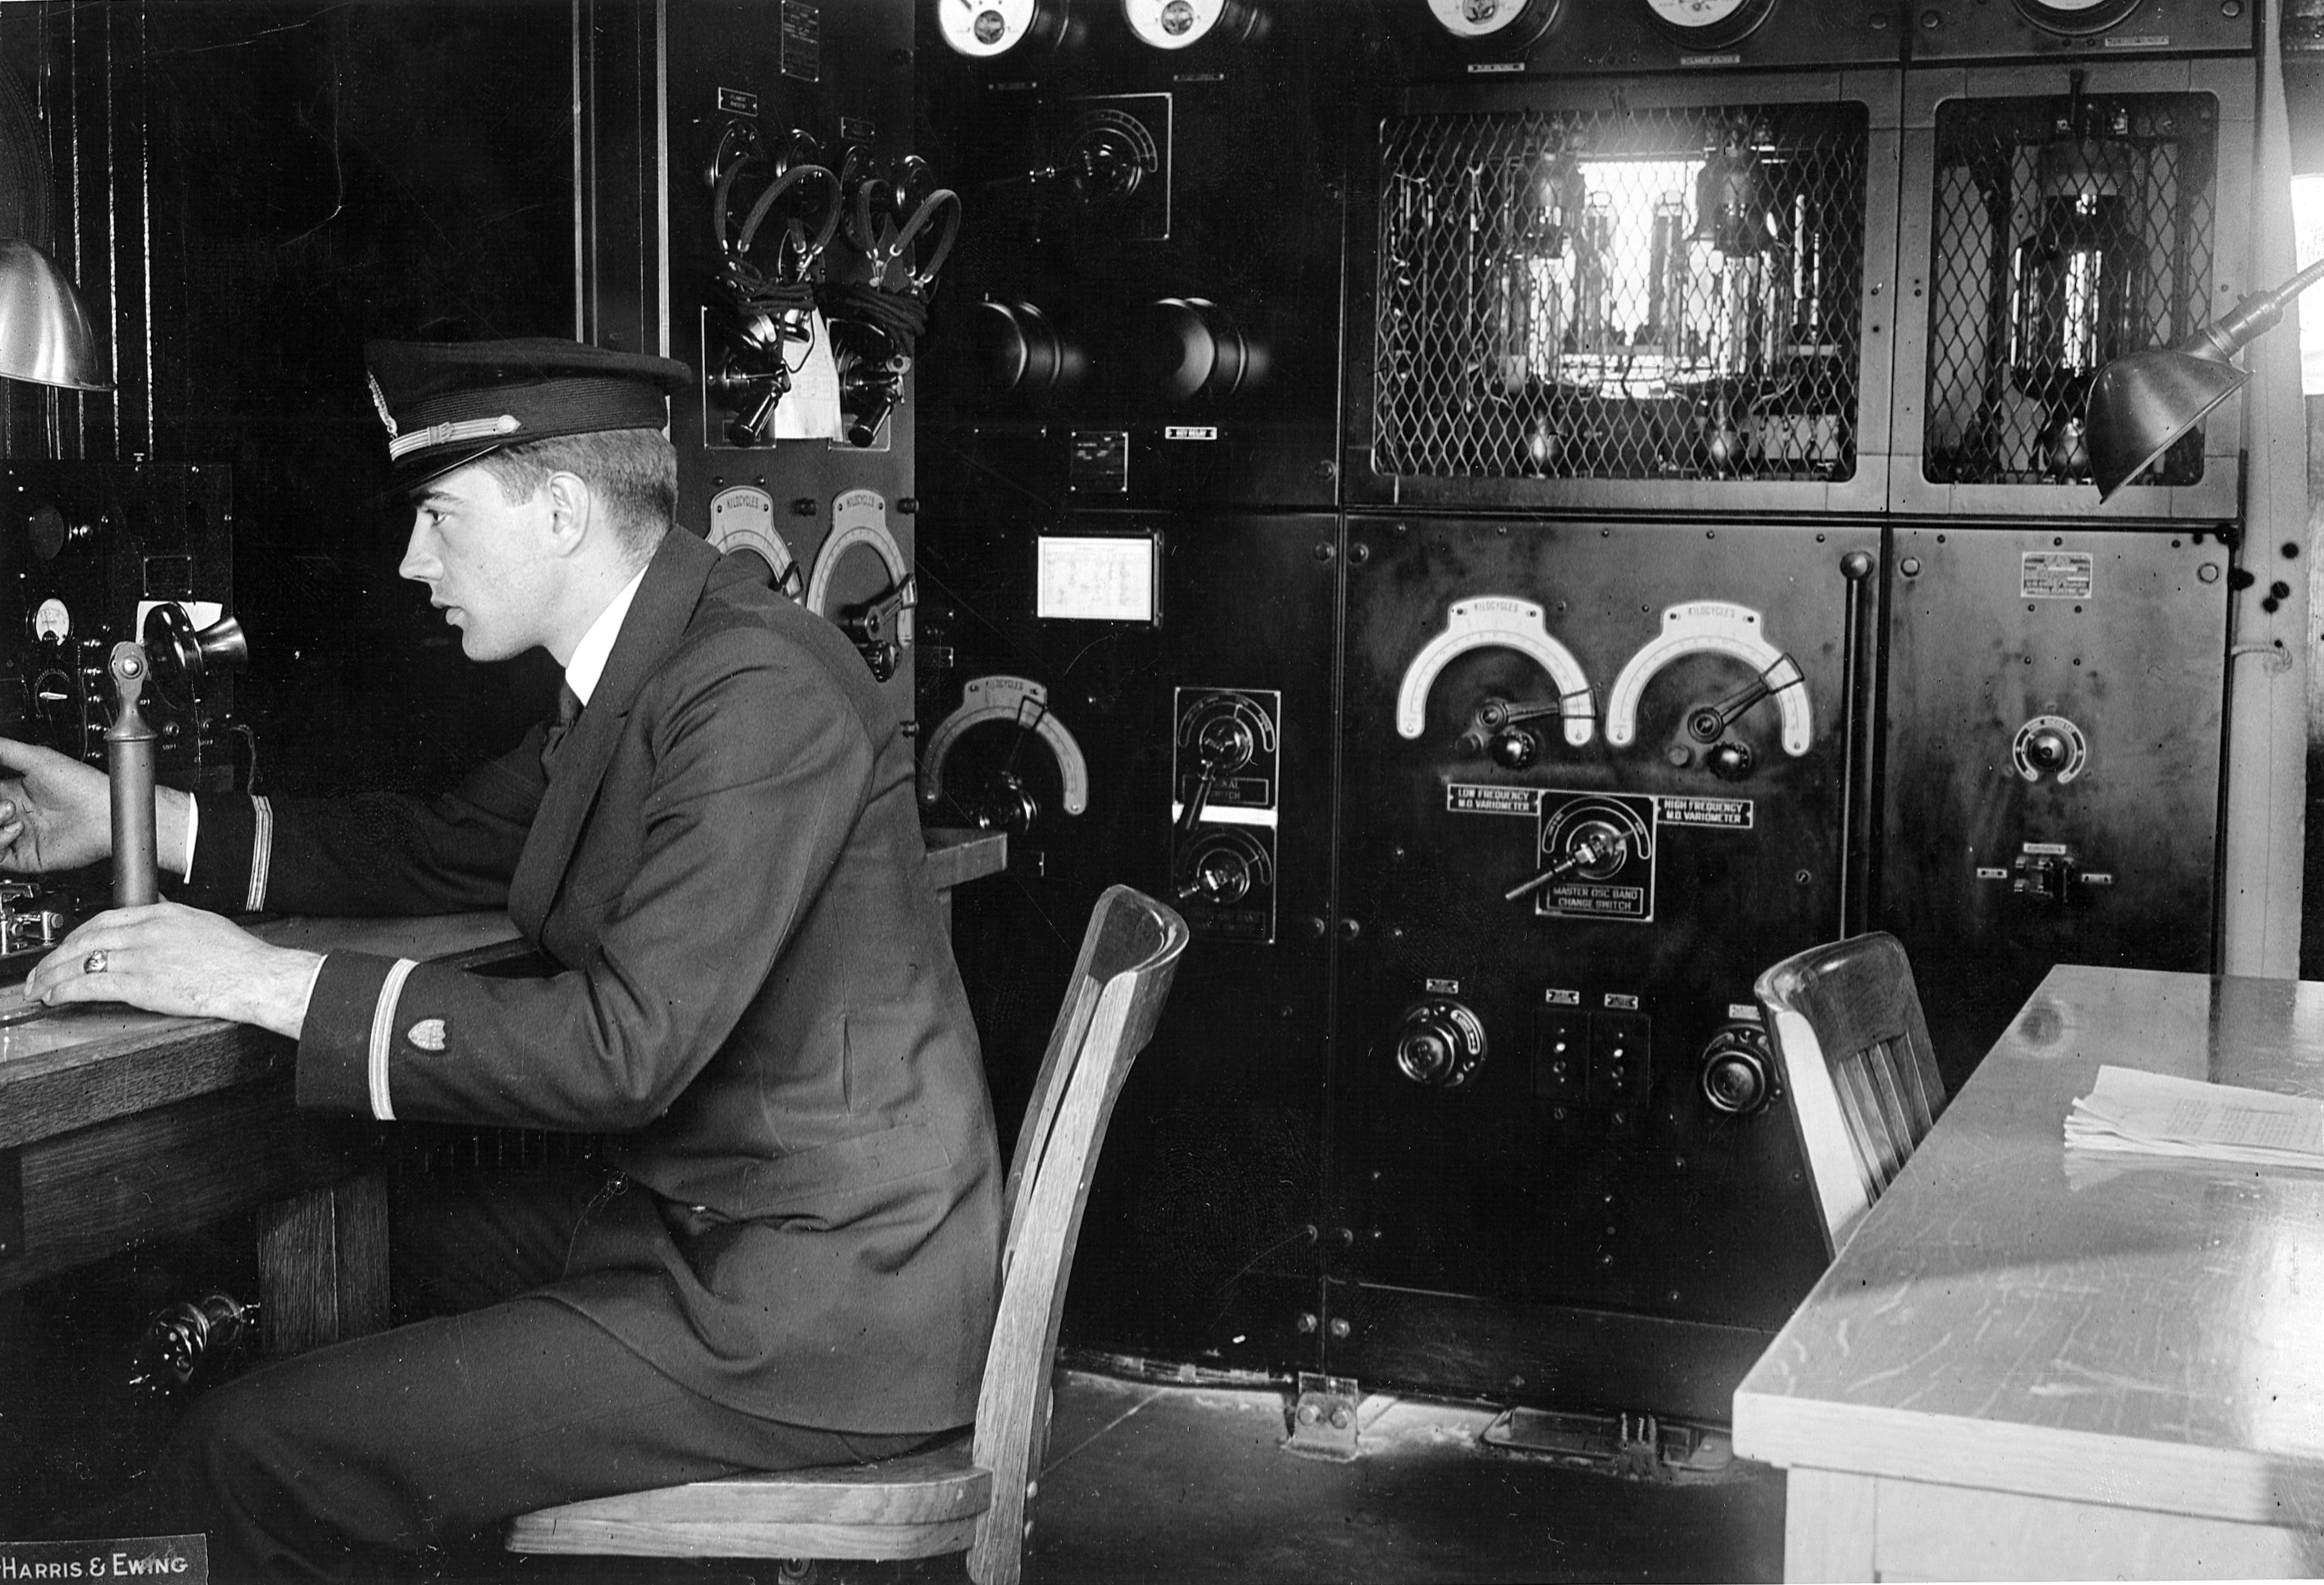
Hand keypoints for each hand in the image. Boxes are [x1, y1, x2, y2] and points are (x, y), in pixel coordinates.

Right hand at [0, 736, 110, 873]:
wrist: (107, 814)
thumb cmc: (84, 785)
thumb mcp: (38, 759)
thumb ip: (5, 750)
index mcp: (15, 792)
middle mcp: (16, 816)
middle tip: (6, 803)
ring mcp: (20, 837)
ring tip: (9, 812)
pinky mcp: (26, 858)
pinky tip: (16, 829)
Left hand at [23, 903, 322, 1037]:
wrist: (257, 977)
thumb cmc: (241, 958)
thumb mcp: (204, 924)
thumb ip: (175, 921)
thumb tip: (159, 916)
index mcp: (163, 914)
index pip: (105, 919)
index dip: (78, 934)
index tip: (68, 947)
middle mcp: (148, 931)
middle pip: (86, 938)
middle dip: (56, 956)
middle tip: (41, 970)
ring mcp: (143, 956)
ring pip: (81, 961)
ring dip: (52, 975)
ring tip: (40, 988)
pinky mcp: (141, 983)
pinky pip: (90, 984)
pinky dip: (64, 990)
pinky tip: (55, 996)